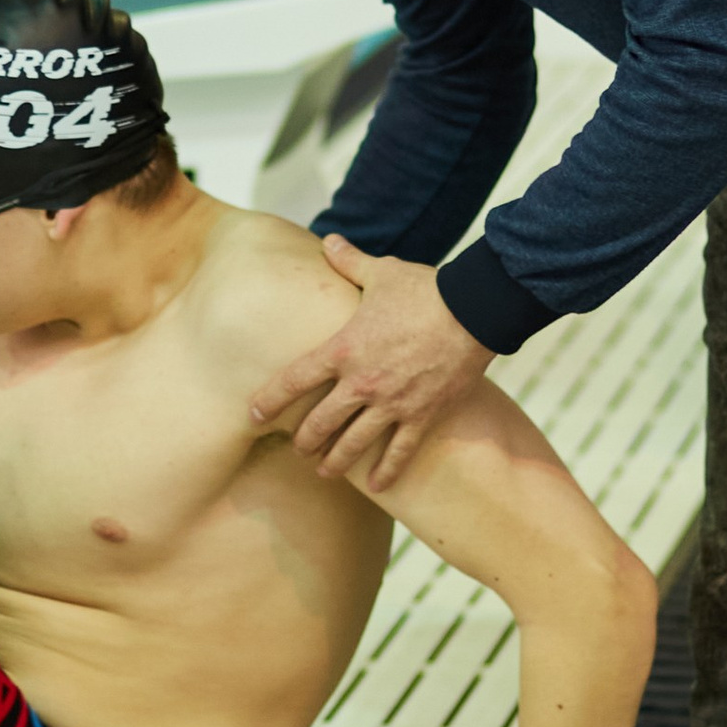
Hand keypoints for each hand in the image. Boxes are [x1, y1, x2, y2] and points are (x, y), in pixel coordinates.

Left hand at [253, 238, 489, 491]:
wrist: (473, 310)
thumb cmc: (425, 289)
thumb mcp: (381, 272)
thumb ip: (349, 261)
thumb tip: (330, 241)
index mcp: (343, 348)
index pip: (293, 380)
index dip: (268, 400)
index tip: (253, 414)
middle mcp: (361, 382)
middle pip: (319, 422)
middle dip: (303, 439)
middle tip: (298, 449)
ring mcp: (392, 403)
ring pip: (353, 443)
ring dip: (334, 461)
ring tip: (324, 472)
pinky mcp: (422, 416)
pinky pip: (400, 451)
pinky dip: (387, 471)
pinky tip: (375, 485)